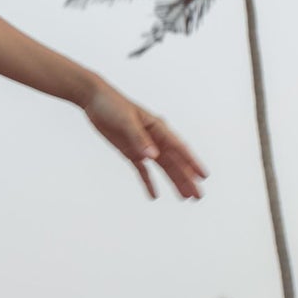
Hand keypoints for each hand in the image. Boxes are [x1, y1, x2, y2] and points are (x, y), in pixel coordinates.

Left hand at [82, 83, 206, 200]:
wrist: (94, 99)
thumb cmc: (112, 105)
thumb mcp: (126, 121)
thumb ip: (139, 138)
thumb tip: (152, 156)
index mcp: (158, 128)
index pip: (179, 148)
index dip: (191, 163)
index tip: (203, 176)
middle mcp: (155, 138)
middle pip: (174, 162)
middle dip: (187, 179)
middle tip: (198, 197)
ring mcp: (143, 146)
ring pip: (163, 167)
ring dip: (174, 182)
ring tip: (186, 197)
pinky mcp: (130, 152)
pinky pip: (143, 170)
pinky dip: (148, 182)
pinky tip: (154, 196)